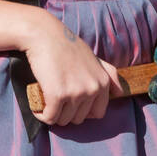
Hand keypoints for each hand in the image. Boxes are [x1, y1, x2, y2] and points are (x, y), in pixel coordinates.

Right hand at [21, 10, 118, 125]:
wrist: (46, 35)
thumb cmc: (68, 46)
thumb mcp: (95, 59)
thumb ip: (109, 74)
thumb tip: (120, 93)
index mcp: (103, 82)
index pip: (98, 113)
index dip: (83, 112)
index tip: (72, 106)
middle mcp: (93, 88)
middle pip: (79, 119)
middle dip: (66, 113)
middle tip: (56, 101)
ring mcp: (76, 93)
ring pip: (64, 120)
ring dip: (53, 114)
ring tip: (46, 102)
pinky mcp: (57, 95)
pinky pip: (50, 117)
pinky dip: (41, 115)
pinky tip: (37, 108)